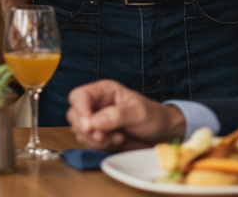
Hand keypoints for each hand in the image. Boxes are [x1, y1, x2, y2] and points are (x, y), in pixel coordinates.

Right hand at [66, 79, 185, 150]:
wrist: (163, 134)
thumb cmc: (153, 117)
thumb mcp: (138, 113)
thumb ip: (116, 115)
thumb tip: (93, 122)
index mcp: (103, 91)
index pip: (79, 96)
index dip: (80, 111)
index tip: (88, 126)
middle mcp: (96, 105)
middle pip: (74, 115)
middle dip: (87, 130)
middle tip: (104, 136)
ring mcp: (96, 121)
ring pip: (79, 132)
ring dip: (95, 140)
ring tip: (118, 138)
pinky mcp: (98, 136)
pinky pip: (88, 143)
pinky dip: (100, 146)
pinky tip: (117, 142)